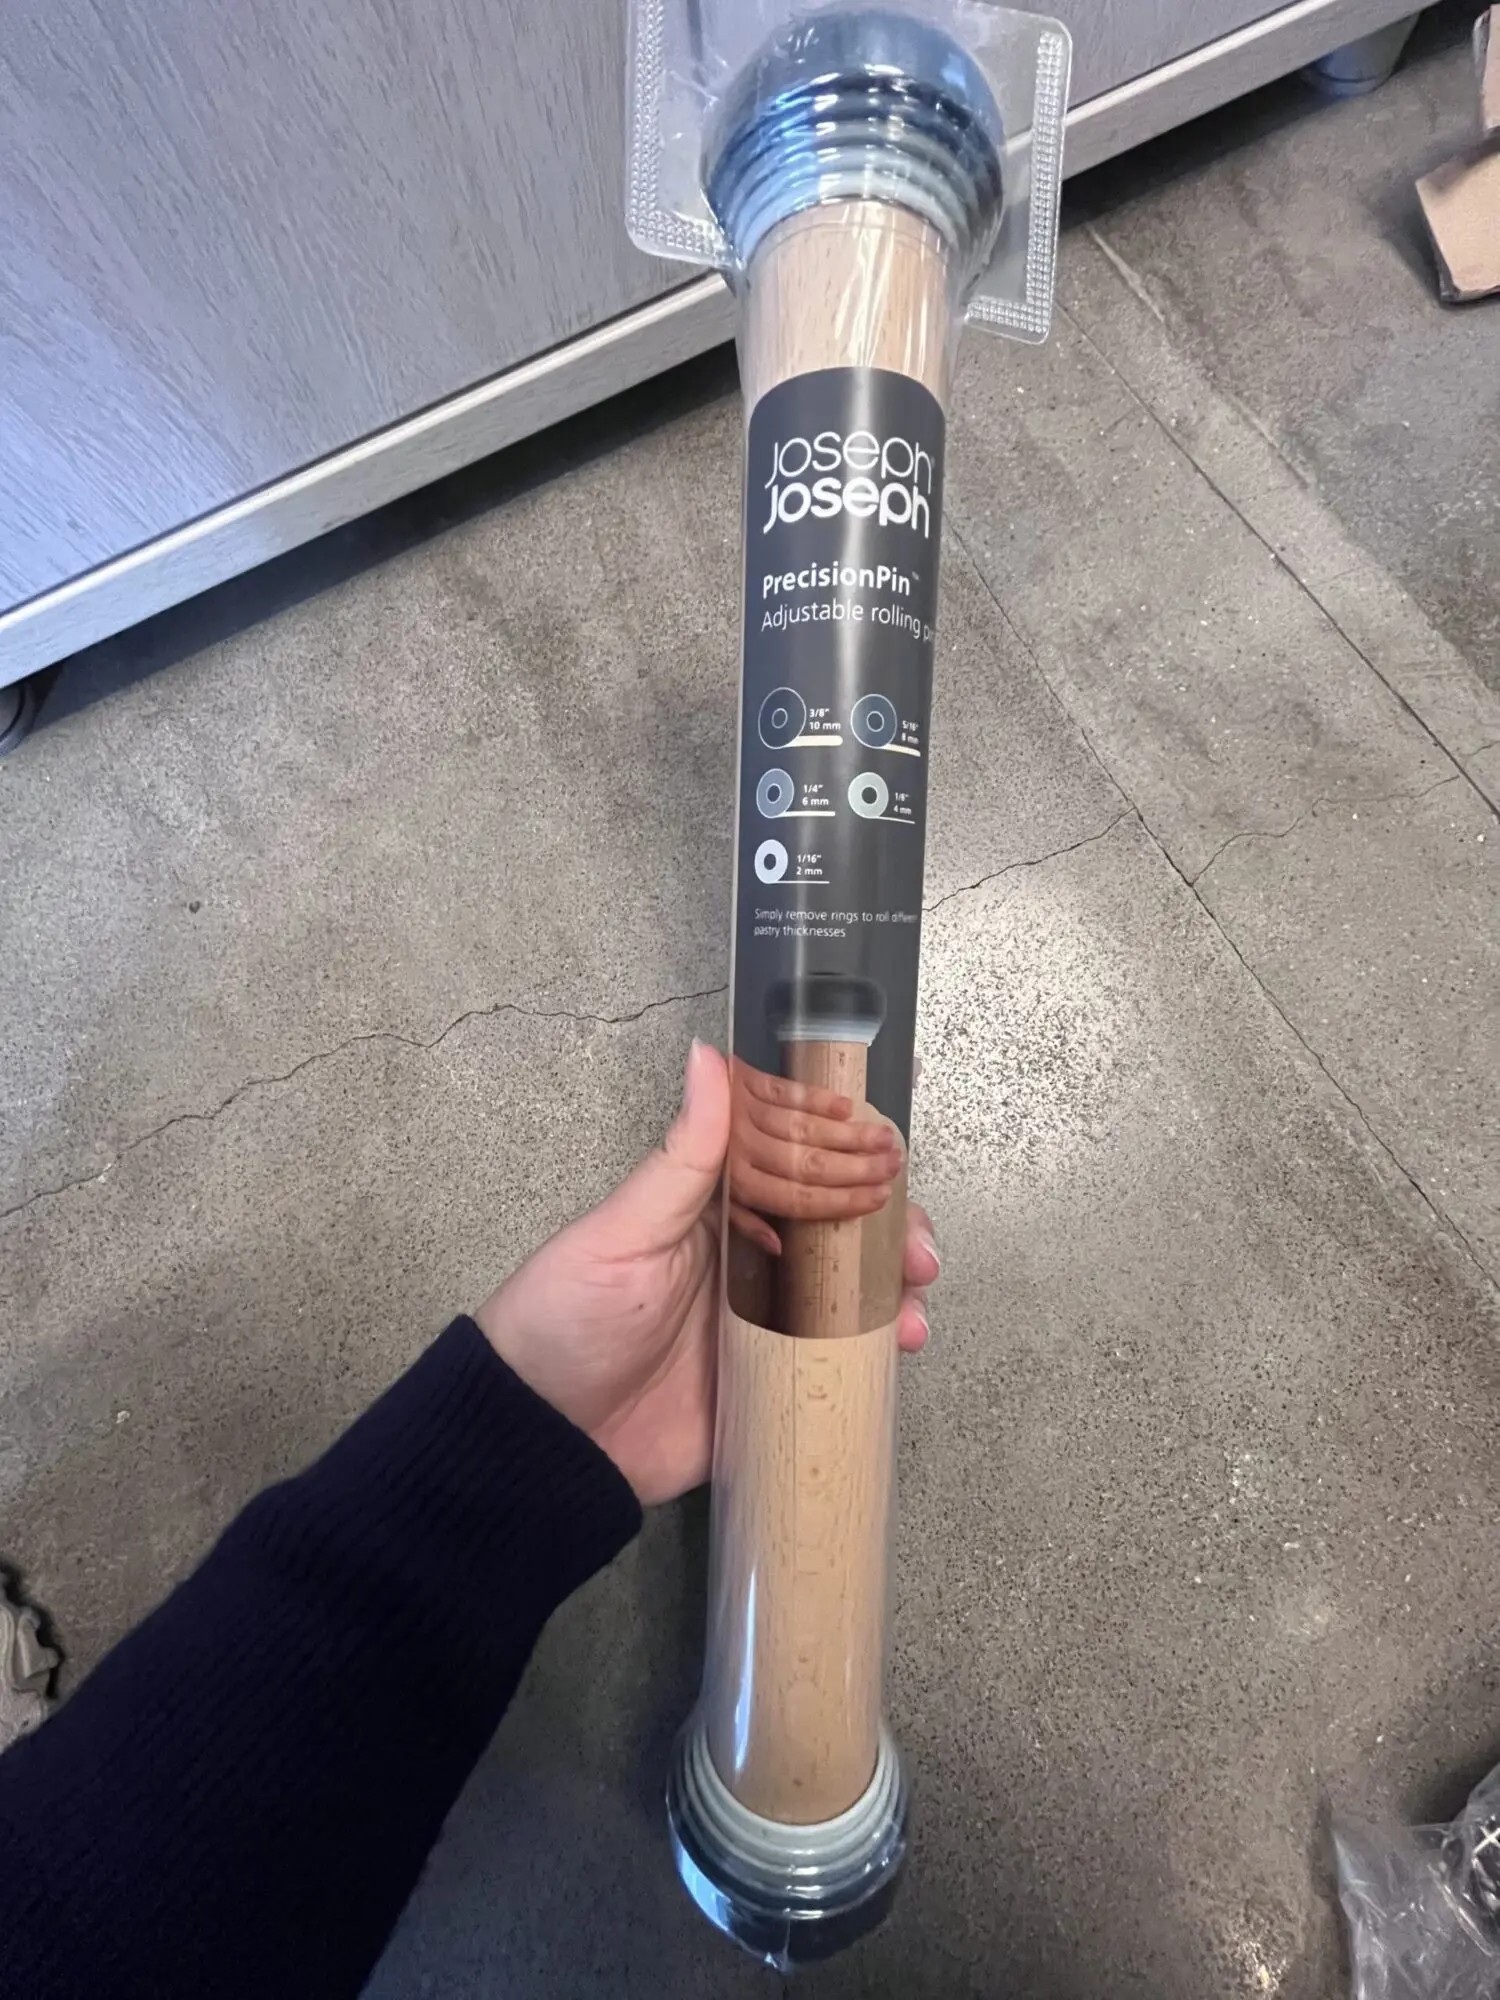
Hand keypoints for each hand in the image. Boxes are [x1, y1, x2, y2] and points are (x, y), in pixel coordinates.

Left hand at [475, 1041, 938, 1503]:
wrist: (546, 1441)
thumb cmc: (563, 1323)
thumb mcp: (623, 1233)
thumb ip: (684, 1155)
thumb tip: (708, 1057)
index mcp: (711, 1209)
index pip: (793, 1160)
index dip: (848, 1145)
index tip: (891, 1135)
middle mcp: (745, 1259)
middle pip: (840, 1225)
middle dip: (891, 1221)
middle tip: (915, 1237)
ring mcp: (764, 1321)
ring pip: (852, 1288)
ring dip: (896, 1281)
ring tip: (917, 1289)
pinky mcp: (772, 1381)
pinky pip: (841, 1357)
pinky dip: (881, 1346)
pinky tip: (904, 1341)